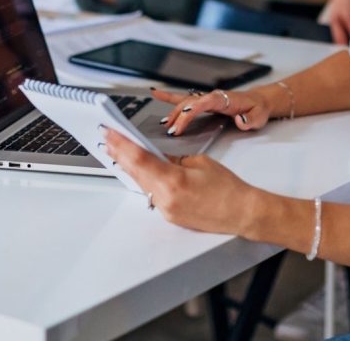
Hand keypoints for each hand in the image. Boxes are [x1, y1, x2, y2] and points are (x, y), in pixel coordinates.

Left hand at [104, 128, 260, 234]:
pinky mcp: (170, 216)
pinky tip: (137, 170)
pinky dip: (143, 180)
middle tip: (108, 139)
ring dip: (129, 167)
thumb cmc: (227, 188)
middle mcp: (166, 198)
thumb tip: (156, 156)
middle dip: (120, 153)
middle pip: (136, 172)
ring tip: (117, 151)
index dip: (122, 144)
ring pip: (141, 184)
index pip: (140, 158)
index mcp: (174, 181)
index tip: (111, 133)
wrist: (242, 213)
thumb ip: (174, 159)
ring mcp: (166, 210)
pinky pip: (151, 194)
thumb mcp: (200, 163)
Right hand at [155, 86, 272, 135]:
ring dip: (172, 112)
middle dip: (178, 117)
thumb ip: (249, 120)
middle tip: (170, 131)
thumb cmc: (257, 109)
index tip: (180, 125)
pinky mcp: (203, 102)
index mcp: (222, 98)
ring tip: (163, 124)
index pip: (201, 104)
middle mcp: (211, 96)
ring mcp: (206, 98)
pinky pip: (184, 98)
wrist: (259, 101)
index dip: (189, 113)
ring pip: (184, 102)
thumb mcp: (258, 116)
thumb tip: (240, 121)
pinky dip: (169, 96)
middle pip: (189, 103)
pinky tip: (156, 94)